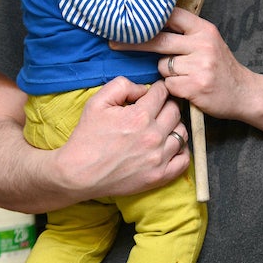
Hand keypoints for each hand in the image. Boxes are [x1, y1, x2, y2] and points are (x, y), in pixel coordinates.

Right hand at [57, 77, 190, 199]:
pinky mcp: (160, 176)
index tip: (154, 93)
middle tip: (157, 110)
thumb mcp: (97, 102)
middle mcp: (153, 136)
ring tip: (162, 127)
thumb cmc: (86, 137)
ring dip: (174, 126)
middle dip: (167, 105)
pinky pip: (184, 160)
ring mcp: (158, 158)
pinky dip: (181, 151)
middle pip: (175, 111)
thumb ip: (122, 86)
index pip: (163, 93)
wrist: (78, 174)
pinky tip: (170, 146)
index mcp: (139, 116)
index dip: (158, 90)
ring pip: (182, 132)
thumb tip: (144, 88)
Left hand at [115, 8, 249, 117]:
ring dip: (165, 73)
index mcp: (204, 29)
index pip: (170, 16)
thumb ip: (185, 35)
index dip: (149, 18)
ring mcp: (200, 64)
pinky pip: (169, 84)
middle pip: (158, 40)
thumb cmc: (221, 67)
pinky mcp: (196, 85)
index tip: (128, 20)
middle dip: (133, 43)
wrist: (245, 93)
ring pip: (162, 66)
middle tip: (112, 43)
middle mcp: (203, 43)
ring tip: (183, 76)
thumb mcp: (209, 43)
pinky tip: (187, 89)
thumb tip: (150, 28)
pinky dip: (173, 88)